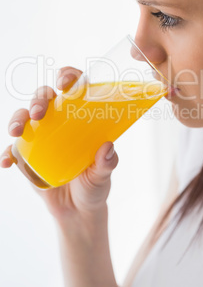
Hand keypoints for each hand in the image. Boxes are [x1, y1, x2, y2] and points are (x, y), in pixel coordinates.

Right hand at [0, 67, 118, 221]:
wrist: (77, 210)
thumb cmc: (93, 185)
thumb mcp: (102, 175)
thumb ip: (106, 163)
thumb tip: (106, 148)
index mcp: (80, 119)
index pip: (74, 89)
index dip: (68, 77)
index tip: (64, 81)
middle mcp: (59, 123)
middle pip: (45, 98)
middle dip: (39, 99)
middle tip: (39, 113)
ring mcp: (41, 138)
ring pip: (24, 117)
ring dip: (18, 119)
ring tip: (17, 131)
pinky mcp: (27, 156)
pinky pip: (13, 149)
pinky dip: (7, 153)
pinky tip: (7, 162)